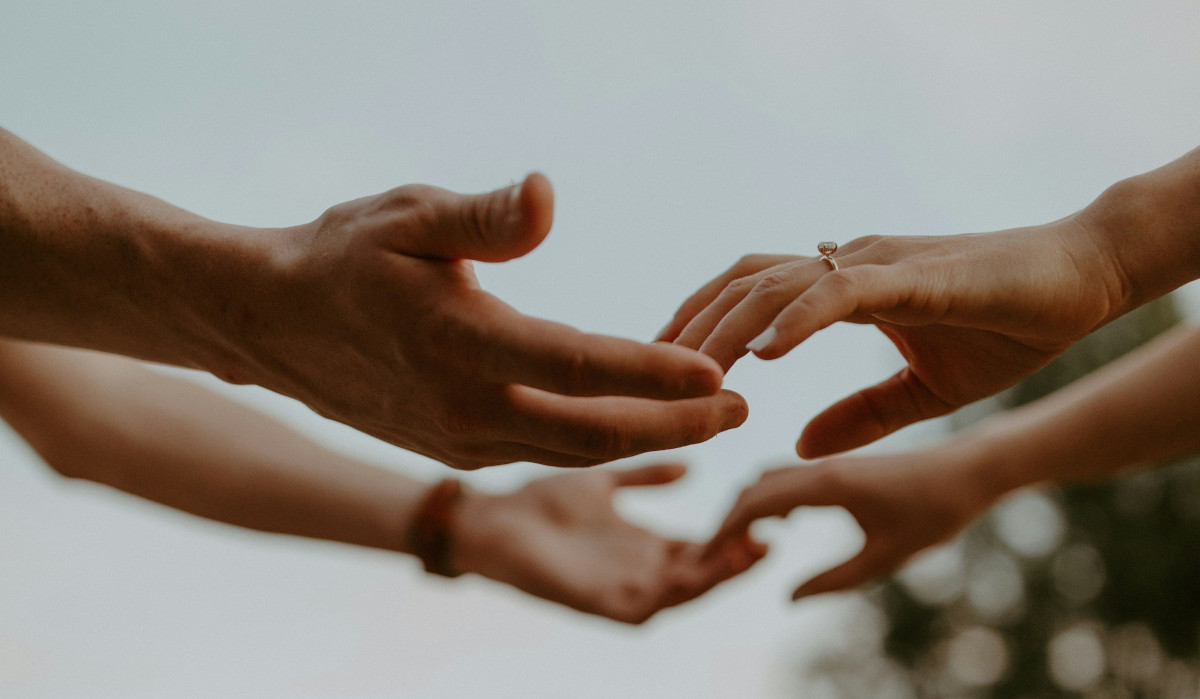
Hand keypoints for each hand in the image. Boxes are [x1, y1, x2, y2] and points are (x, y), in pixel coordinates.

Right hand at [234, 174, 745, 468]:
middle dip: (675, 424)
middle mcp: (462, 407)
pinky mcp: (454, 449)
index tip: (719, 372)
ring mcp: (458, 439)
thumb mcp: (407, 215)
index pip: (577, 368)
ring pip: (570, 452)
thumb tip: (547, 194)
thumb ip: (483, 216)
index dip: (653, 373)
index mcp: (458, 344)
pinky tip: (632, 418)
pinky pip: (542, 452)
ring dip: (645, 437)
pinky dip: (598, 440)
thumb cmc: (342, 255)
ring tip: (707, 416)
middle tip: (742, 409)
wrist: (272, 322)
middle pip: (591, 432)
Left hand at [452, 463, 766, 623]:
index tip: (767, 506)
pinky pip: (648, 607)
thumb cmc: (541, 503)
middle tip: (771, 532)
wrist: (491, 518)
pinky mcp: (599, 603)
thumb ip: (645, 475)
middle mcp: (640, 569)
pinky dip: (676, 593)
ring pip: (684, 592)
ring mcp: (622, 588)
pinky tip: (696, 573)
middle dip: (739, 557)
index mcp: (646, 544)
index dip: (736, 530)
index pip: (705, 545)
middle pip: (704, 571)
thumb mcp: (604, 481)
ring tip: (748, 551)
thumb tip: (690, 464)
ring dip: (718, 576)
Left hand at [658, 213, 1123, 456]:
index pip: (751, 293)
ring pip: (776, 284)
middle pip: (743, 283)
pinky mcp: (911, 274)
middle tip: (652, 377)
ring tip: (695, 378)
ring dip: (728, 330)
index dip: (703, 326)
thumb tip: (799, 443)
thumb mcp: (921, 391)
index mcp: (845, 287)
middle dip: (693, 328)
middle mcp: (848, 263)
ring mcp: (876, 263)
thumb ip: (860, 415)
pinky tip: (763, 357)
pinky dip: (795, 319)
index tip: (666, 370)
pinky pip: (838, 290)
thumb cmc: (1007, 327)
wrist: (1081, 283)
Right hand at [704, 448, 992, 600]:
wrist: (970, 469)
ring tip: (746, 547)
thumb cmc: (936, 512)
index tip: (706, 559)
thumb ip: (836, 580)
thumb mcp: (887, 556)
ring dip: (749, 509)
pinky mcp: (840, 466)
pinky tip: (787, 526)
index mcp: (827, 485)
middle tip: (717, 560)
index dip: (724, 531)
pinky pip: (789, 477)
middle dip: (729, 522)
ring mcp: (829, 464)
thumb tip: (787, 598)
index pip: (754, 503)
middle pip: (753, 488)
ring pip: (768, 479)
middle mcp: (820, 468)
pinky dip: (772, 499)